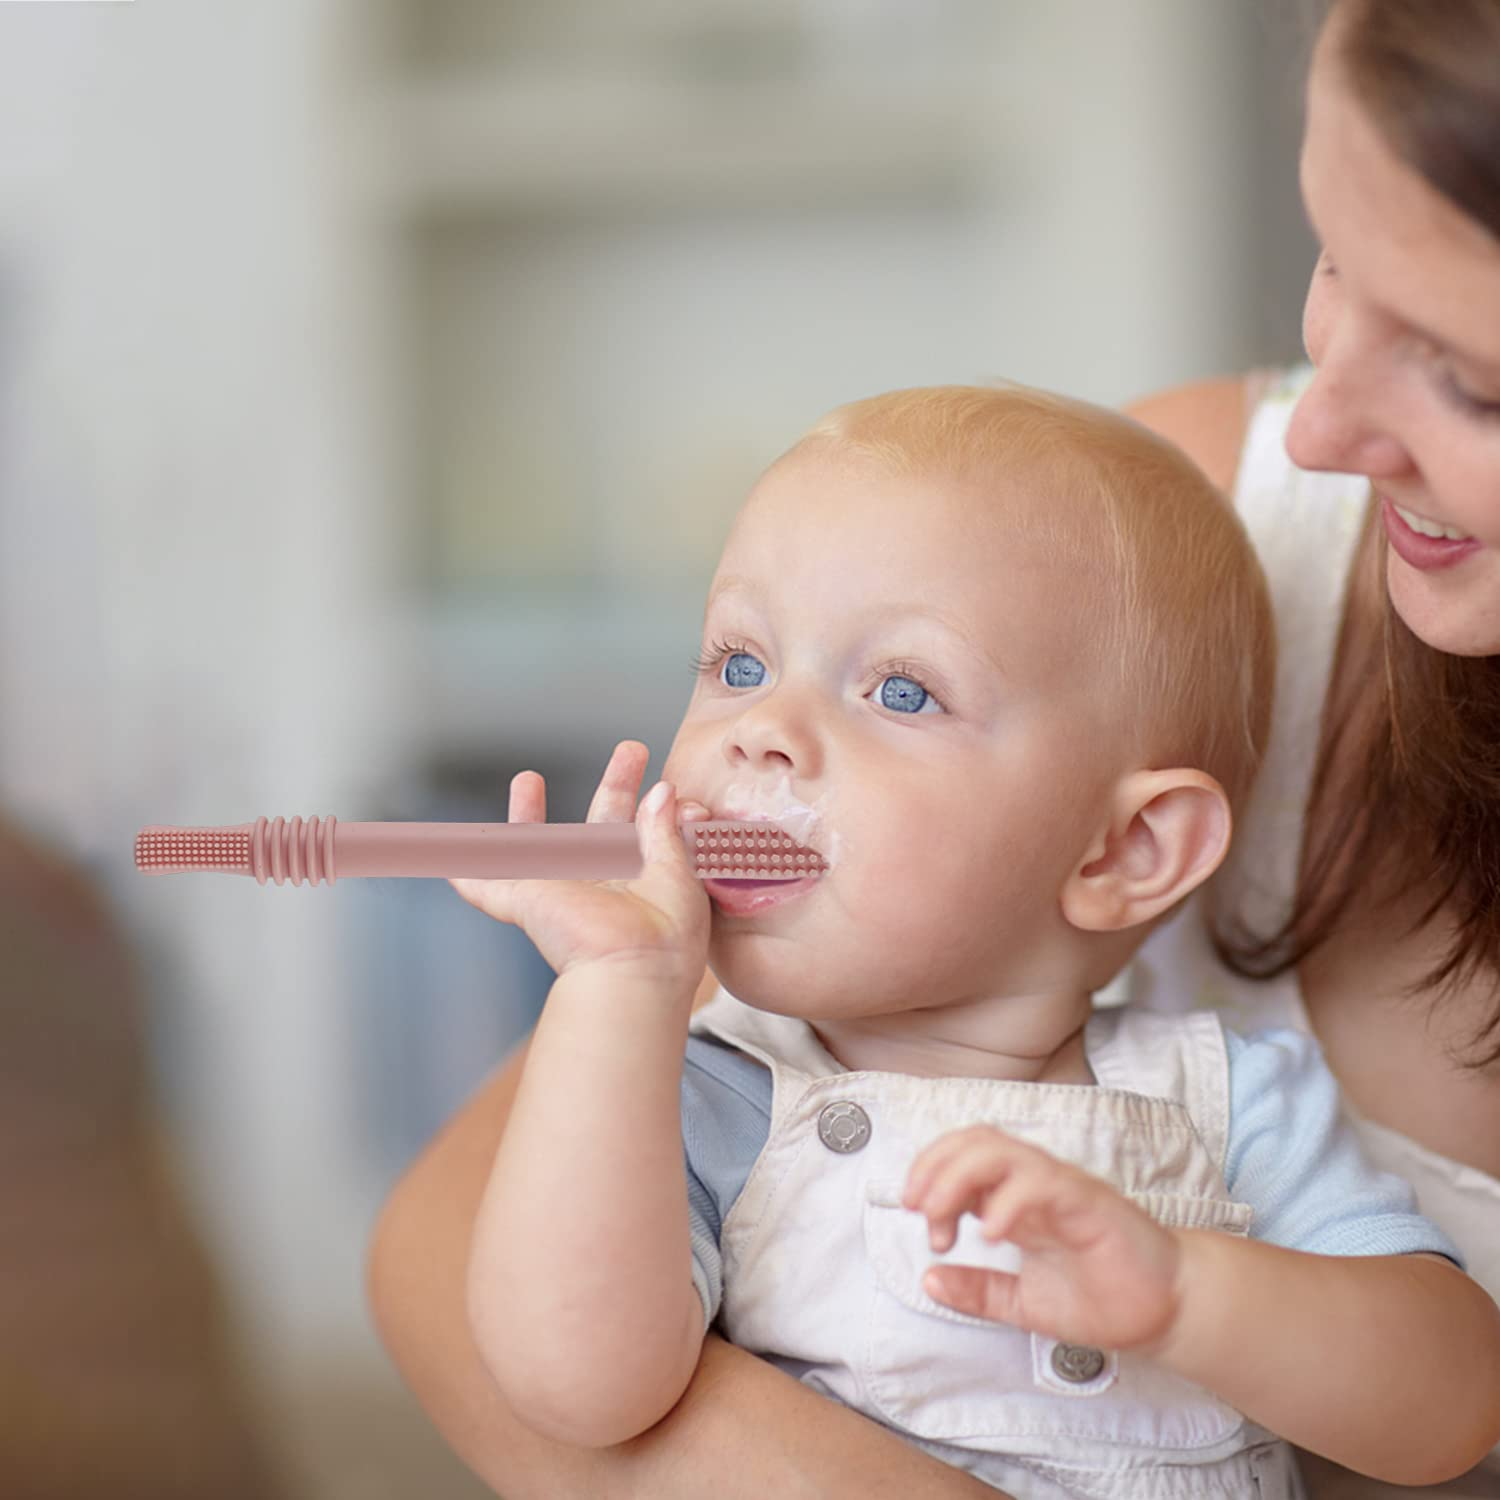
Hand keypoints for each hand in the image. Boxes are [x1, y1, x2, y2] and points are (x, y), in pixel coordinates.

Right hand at [449, 740, 712, 993]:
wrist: (631, 971)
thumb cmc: (666, 934)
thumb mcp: (680, 874)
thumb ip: (667, 831)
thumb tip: (663, 792)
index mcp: (645, 881)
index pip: (650, 834)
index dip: (658, 806)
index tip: (675, 789)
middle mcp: (605, 885)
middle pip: (603, 826)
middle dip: (615, 784)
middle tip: (631, 748)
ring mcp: (563, 893)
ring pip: (537, 847)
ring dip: (528, 814)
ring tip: (526, 778)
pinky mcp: (527, 900)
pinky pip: (488, 888)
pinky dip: (469, 878)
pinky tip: (452, 864)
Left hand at [903, 1125, 1183, 1353]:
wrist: (1165, 1312)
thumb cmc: (1100, 1298)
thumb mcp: (1022, 1302)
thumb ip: (978, 1291)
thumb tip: (928, 1280)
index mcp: (1015, 1198)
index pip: (962, 1154)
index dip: (928, 1172)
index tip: (916, 1215)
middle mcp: (1035, 1182)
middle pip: (974, 1139)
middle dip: (934, 1166)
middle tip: (919, 1210)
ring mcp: (1062, 1187)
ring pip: (1001, 1149)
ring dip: (959, 1176)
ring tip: (943, 1218)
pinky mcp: (1090, 1202)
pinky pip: (1042, 1183)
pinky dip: (1007, 1201)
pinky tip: (990, 1232)